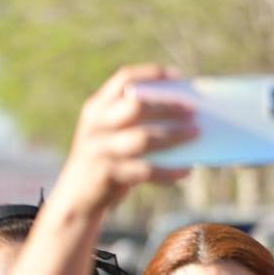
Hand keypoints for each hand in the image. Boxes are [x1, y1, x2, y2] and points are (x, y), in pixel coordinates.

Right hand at [54, 64, 198, 211]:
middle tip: (194, 110)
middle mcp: (95, 124)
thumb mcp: (111, 137)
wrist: (77, 199)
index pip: (124, 80)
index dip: (151, 75)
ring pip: (143, 138)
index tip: (178, 76)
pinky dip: (169, 170)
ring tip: (196, 134)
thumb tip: (184, 118)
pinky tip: (187, 170)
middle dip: (168, 106)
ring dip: (174, 135)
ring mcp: (99, 148)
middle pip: (137, 106)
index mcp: (97, 108)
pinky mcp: (106, 173)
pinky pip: (145, 169)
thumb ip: (134, 124)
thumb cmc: (106, 163)